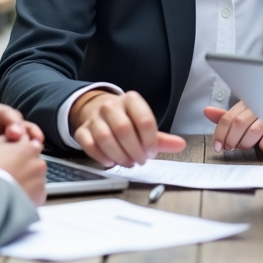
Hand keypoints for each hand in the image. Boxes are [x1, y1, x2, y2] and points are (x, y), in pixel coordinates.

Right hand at [0, 126, 46, 205]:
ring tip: (9, 184)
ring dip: (26, 177)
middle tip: (7, 169)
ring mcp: (40, 179)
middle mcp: (37, 160)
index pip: (24, 139)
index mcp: (25, 145)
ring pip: (35, 174)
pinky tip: (15, 195)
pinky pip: (37, 192)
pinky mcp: (40, 195)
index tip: (5, 153)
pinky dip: (29, 192)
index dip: (13, 146)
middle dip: (22, 161)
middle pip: (32, 157)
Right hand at [70, 90, 185, 166]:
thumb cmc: (126, 119)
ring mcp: (95, 118)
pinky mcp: (82, 130)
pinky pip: (89, 145)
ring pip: (105, 138)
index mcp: (131, 100)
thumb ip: (161, 138)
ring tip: (128, 163)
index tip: (151, 153)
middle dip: (134, 150)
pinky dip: (100, 157)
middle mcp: (111, 106)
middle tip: (140, 161)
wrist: (97, 110)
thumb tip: (180, 145)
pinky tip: (111, 162)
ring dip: (119, 155)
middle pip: (124, 129)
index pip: (144, 120)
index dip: (150, 141)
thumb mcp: (143, 124)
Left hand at [204, 103, 262, 152]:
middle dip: (231, 140)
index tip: (218, 146)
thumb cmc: (262, 112)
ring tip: (245, 146)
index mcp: (246, 103)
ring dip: (246, 143)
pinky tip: (261, 145)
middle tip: (231, 147)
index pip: (228, 118)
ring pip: (253, 131)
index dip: (220, 134)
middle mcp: (257, 106)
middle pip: (238, 124)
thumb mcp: (243, 112)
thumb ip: (227, 115)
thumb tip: (207, 112)